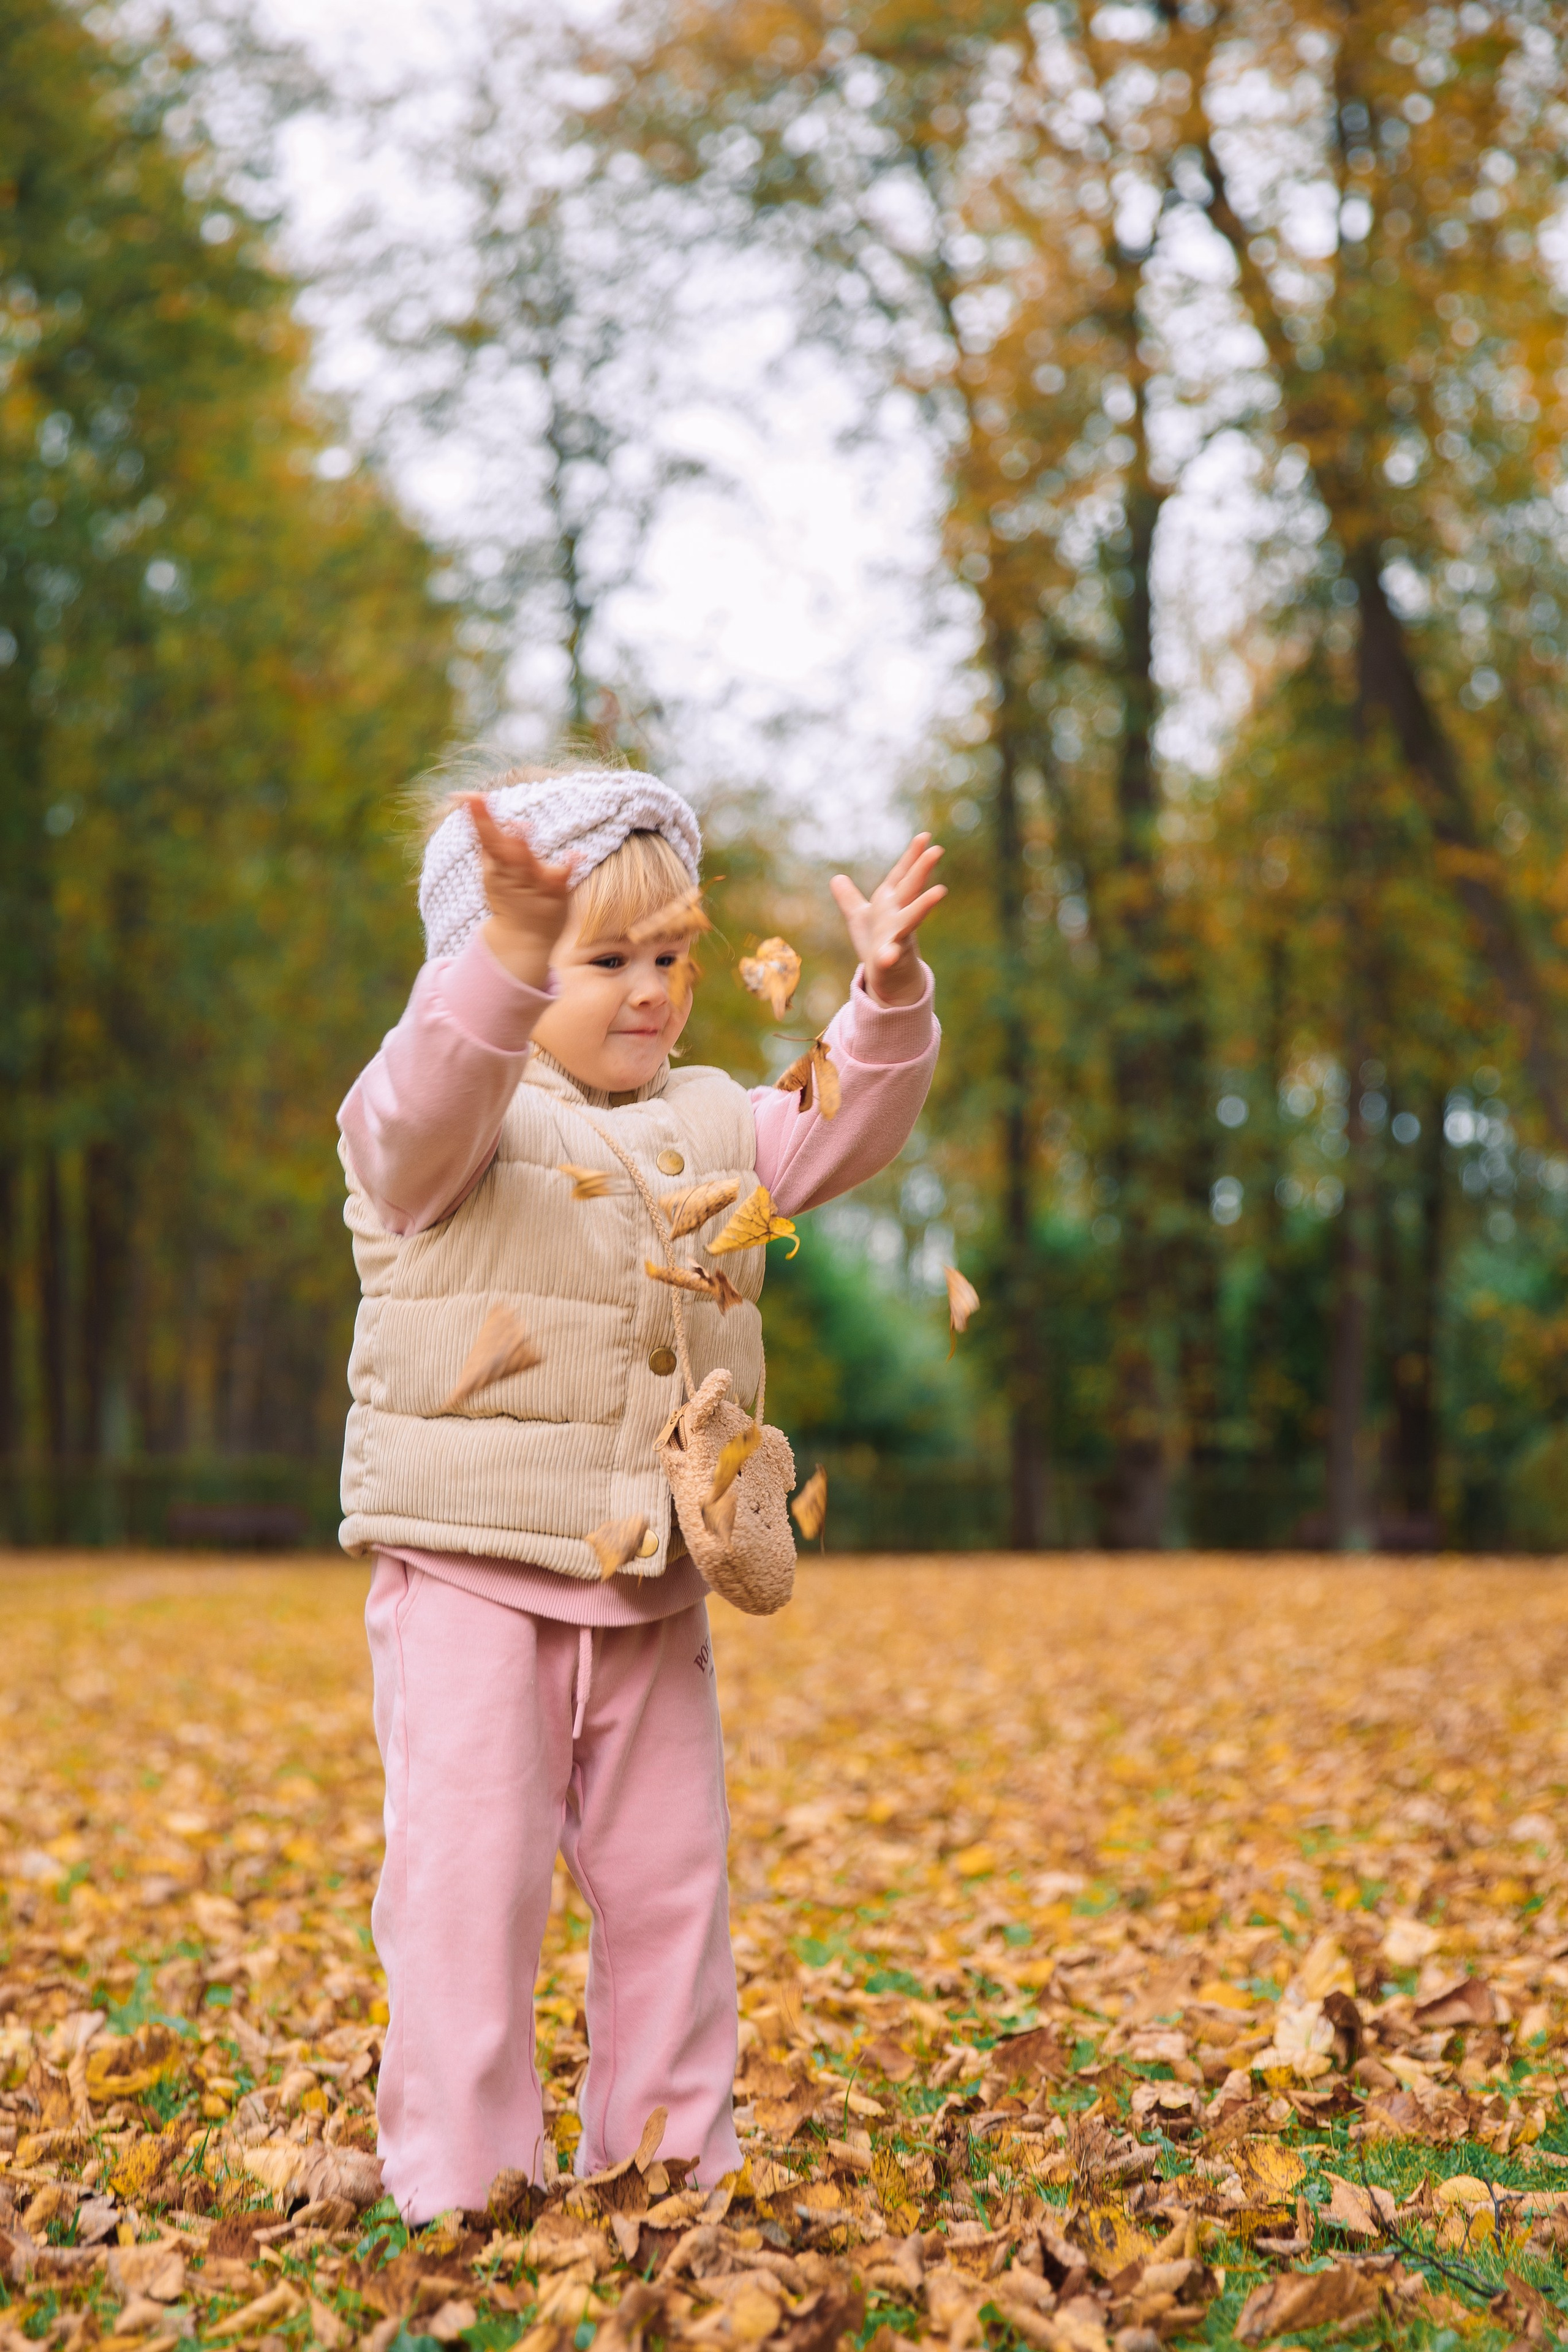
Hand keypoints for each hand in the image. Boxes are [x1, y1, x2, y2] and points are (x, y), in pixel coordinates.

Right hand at [462, 794, 575, 987]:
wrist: (523, 941)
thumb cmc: (509, 899)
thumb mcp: (493, 873)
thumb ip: (488, 844)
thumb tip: (474, 807)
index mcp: (496, 866)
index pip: (484, 835)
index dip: (477, 815)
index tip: (469, 796)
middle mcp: (512, 873)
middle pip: (500, 848)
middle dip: (491, 828)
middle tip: (481, 803)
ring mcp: (533, 882)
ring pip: (526, 862)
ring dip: (521, 846)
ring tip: (520, 826)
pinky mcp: (555, 891)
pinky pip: (562, 876)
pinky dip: (568, 865)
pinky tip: (575, 855)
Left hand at [830, 833, 944, 1006]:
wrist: (888, 980)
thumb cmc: (878, 945)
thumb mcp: (860, 919)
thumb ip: (850, 899)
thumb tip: (836, 878)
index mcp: (890, 903)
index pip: (902, 875)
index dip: (911, 856)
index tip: (924, 836)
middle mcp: (897, 916)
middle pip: (910, 889)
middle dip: (922, 870)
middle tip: (937, 850)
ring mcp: (897, 938)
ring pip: (911, 919)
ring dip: (924, 905)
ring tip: (940, 891)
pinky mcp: (890, 961)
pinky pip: (890, 958)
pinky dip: (889, 956)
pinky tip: (888, 955)